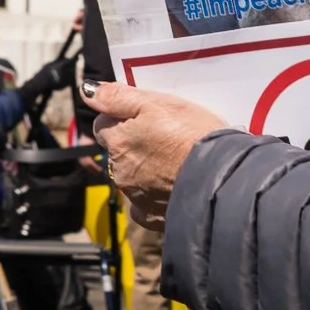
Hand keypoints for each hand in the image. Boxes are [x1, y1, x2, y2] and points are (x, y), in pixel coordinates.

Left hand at [86, 80, 227, 226]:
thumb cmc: (192, 136)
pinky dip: (153, 194)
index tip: (145, 116)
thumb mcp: (158, 103)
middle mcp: (120, 171)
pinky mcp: (152, 217)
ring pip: (131, 175)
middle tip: (164, 135)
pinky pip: (144, 203)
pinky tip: (172, 184)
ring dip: (144, 167)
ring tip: (174, 159)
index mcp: (118, 141)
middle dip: (133, 143)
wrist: (221, 180)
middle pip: (117, 150)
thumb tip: (88, 92)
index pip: (103, 123)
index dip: (122, 117)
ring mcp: (135, 196)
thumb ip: (117, 97)